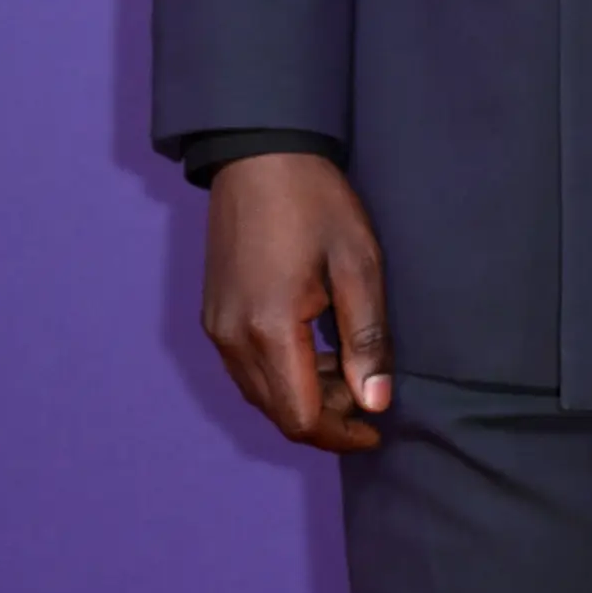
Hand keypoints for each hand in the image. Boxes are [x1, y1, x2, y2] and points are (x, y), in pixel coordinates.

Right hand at [201, 152, 391, 452]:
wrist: (260, 158)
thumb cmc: (316, 204)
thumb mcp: (359, 265)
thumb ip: (367, 339)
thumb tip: (375, 402)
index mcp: (268, 330)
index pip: (300, 415)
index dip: (340, 434)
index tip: (377, 430)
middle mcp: (232, 339)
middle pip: (277, 411)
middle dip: (327, 419)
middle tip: (371, 398)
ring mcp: (216, 329)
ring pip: (260, 393)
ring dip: (305, 398)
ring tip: (351, 374)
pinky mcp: (214, 316)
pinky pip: (247, 368)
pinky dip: (283, 377)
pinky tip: (317, 355)